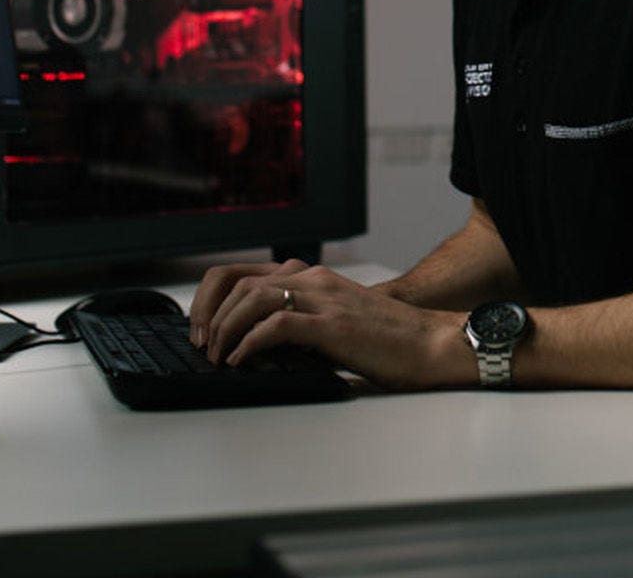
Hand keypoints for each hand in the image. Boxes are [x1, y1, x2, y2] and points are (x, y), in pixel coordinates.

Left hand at [190, 261, 472, 390]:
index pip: (243, 272)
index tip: (202, 326)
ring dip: (225, 328)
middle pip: (239, 281)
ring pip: (253, 298)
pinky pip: (277, 326)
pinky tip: (241, 361)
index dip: (213, 297)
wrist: (431, 344)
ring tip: (218, 355)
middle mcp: (314, 280)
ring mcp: (324, 299)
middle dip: (210, 313)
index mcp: (313, 277)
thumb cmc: (388, 341)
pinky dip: (250, 343)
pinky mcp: (333, 325)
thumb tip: (259, 346)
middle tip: (201, 344)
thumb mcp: (335, 323)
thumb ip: (303, 323)